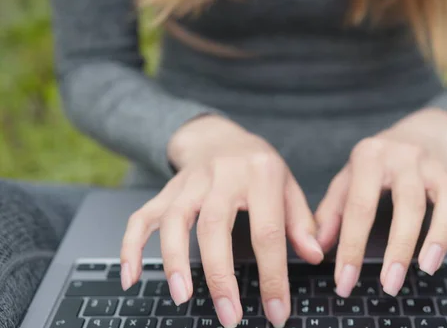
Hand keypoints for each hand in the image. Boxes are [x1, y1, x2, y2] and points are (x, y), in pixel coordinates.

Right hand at [121, 116, 322, 327]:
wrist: (220, 136)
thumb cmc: (258, 166)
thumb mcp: (288, 184)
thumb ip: (301, 221)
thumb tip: (315, 255)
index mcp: (260, 175)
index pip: (267, 231)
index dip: (272, 275)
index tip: (276, 311)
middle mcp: (222, 176)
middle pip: (214, 226)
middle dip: (220, 276)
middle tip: (229, 315)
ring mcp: (189, 182)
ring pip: (174, 220)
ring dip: (175, 260)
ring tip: (182, 297)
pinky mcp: (166, 191)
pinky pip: (142, 216)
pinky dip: (132, 246)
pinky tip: (131, 276)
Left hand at [315, 109, 446, 297]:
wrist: (417, 132)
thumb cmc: (375, 163)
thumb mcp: (346, 178)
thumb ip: (331, 212)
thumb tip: (318, 248)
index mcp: (371, 157)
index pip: (360, 207)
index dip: (351, 247)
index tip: (345, 281)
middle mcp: (408, 158)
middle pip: (409, 204)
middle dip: (400, 248)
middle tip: (390, 284)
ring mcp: (439, 168)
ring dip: (441, 237)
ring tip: (428, 269)